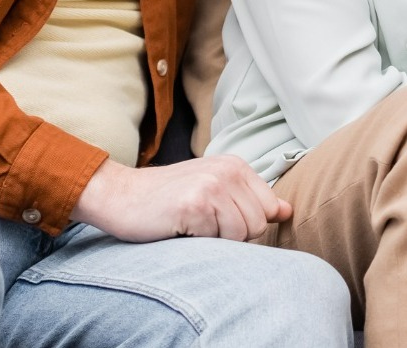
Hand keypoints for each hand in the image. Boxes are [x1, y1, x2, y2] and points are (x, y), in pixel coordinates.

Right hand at [70, 156, 290, 242]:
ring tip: (192, 225)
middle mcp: (227, 170)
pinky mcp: (196, 204)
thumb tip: (287, 211)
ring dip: (216, 239)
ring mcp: (212, 185)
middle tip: (201, 223)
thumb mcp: (212, 191)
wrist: (119, 196)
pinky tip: (180, 227)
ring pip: (242, 234)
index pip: (269, 209)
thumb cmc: (166, 199)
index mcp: (235, 166)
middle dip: (232, 234)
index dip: (245, 223)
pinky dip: (198, 241)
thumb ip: (249, 200)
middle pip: (258, 224)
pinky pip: (218, 239)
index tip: (218, 218)